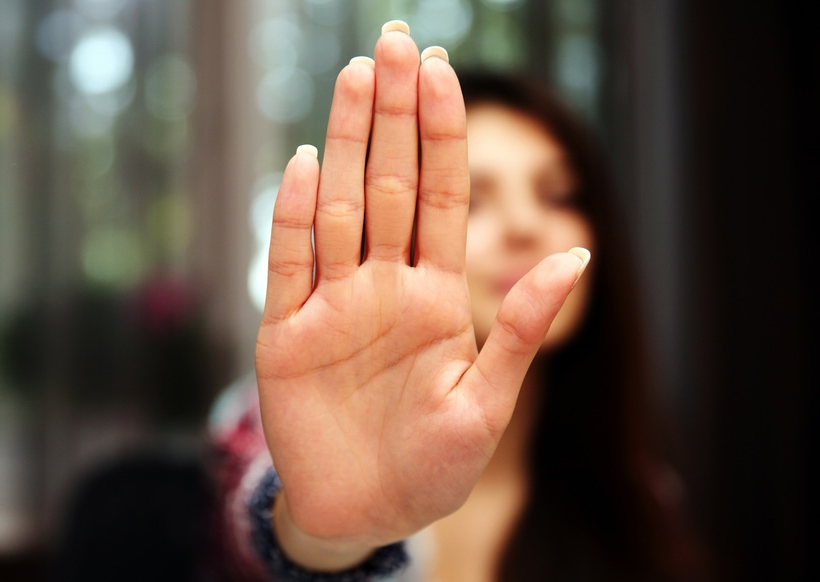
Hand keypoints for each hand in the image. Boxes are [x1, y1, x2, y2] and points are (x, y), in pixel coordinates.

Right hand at [255, 22, 588, 569]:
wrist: (362, 515)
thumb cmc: (430, 465)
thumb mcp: (488, 403)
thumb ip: (522, 327)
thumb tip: (576, 251)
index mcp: (435, 298)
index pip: (441, 198)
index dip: (443, 134)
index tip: (442, 69)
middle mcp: (382, 287)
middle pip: (390, 184)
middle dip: (395, 114)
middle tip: (393, 42)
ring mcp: (332, 305)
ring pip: (340, 207)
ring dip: (349, 143)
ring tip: (356, 76)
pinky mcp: (285, 334)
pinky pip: (287, 264)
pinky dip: (294, 217)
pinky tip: (307, 164)